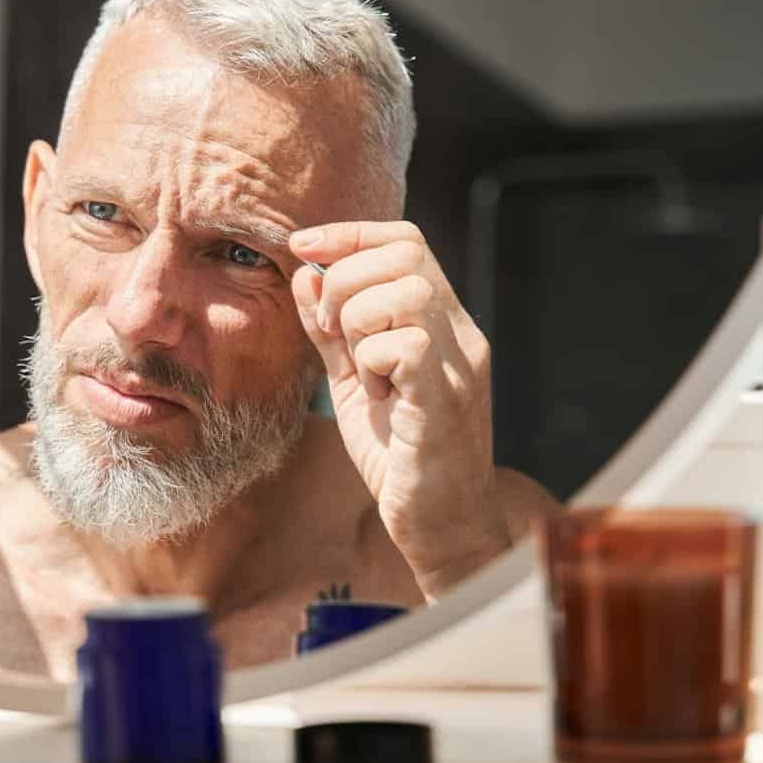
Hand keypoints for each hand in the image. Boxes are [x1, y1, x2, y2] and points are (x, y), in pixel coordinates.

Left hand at [291, 220, 508, 591]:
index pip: (406, 240)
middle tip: (331, 329)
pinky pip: (409, 345)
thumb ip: (330, 332)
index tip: (301, 246)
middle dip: (345, 278)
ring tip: (358, 365)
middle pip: (406, 254)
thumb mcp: (353, 382)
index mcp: (443, 324)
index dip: (349, 233)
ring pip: (407, 292)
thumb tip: (305, 274)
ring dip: (359, 320)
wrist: (439, 529)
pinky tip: (376, 392)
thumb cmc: (399, 457)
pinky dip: (374, 359)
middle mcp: (461, 335)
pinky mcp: (446, 402)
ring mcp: (459, 367)